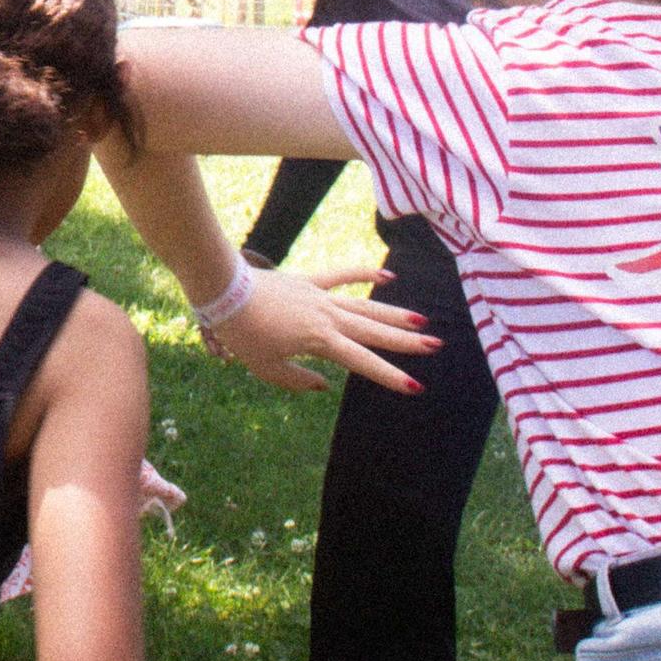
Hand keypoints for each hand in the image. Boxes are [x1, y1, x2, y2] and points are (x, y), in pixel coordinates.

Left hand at [203, 266, 434, 393]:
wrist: (225, 292)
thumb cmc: (243, 334)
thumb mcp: (266, 369)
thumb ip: (299, 380)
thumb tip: (325, 386)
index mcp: (320, 341)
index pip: (363, 362)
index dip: (390, 376)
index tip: (415, 386)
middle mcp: (328, 317)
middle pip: (373, 331)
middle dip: (405, 341)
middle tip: (436, 346)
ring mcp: (321, 296)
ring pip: (365, 306)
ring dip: (394, 314)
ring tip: (422, 321)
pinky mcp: (309, 281)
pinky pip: (341, 276)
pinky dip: (364, 274)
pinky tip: (387, 277)